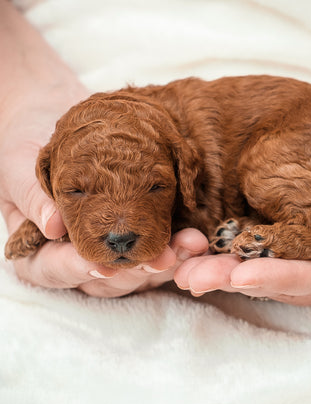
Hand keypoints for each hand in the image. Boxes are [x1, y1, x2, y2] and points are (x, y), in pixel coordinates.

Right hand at [0, 1, 209, 296]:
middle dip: (136, 271)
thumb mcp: (17, 164)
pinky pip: (155, 247)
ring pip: (136, 271)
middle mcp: (75, 258)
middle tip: (163, 258)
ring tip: (191, 246)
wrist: (55, 120)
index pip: (54, 270)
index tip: (102, 263)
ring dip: (165, 262)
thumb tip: (52, 226)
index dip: (78, 269)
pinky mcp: (135, 232)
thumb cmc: (25, 142)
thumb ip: (32, 196)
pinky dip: (175, 245)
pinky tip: (195, 238)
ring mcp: (109, 248)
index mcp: (39, 250)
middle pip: (104, 279)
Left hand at [174, 111, 310, 305]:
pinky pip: (248, 246)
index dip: (277, 278)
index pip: (310, 279)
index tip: (241, 275)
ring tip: (181, 267)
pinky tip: (193, 247)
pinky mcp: (279, 234)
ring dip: (217, 269)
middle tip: (193, 277)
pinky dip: (220, 249)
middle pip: (272, 279)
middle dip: (232, 279)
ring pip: (254, 267)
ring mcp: (295, 254)